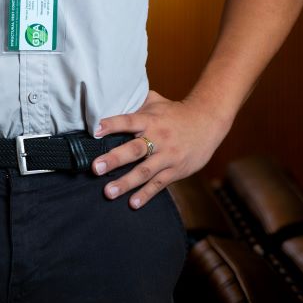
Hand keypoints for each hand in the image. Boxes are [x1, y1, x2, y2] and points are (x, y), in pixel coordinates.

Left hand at [91, 89, 229, 208]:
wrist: (208, 122)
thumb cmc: (176, 112)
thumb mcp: (156, 102)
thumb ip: (136, 102)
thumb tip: (111, 98)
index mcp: (150, 120)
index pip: (129, 121)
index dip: (112, 125)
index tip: (95, 131)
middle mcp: (158, 138)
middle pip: (135, 149)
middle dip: (114, 159)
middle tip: (96, 168)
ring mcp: (168, 156)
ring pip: (145, 171)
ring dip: (126, 182)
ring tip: (108, 192)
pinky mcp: (176, 170)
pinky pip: (159, 184)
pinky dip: (146, 194)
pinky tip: (133, 204)